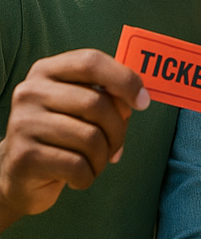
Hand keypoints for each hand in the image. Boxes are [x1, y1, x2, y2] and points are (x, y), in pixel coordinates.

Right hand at [0, 49, 149, 230]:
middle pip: (96, 103)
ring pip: (90, 138)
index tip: (143, 101)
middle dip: (118, 129)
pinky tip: (80, 176)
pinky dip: (89, 176)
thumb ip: (108, 95)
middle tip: (117, 145)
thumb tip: (138, 99)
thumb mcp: (82, 106)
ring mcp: (24, 123)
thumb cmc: (63, 133)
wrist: (20, 172)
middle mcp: (31, 92)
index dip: (124, 79)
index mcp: (47, 71)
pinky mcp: (24, 156)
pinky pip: (77, 166)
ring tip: (96, 162)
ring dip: (103, 157)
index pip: (91, 62)